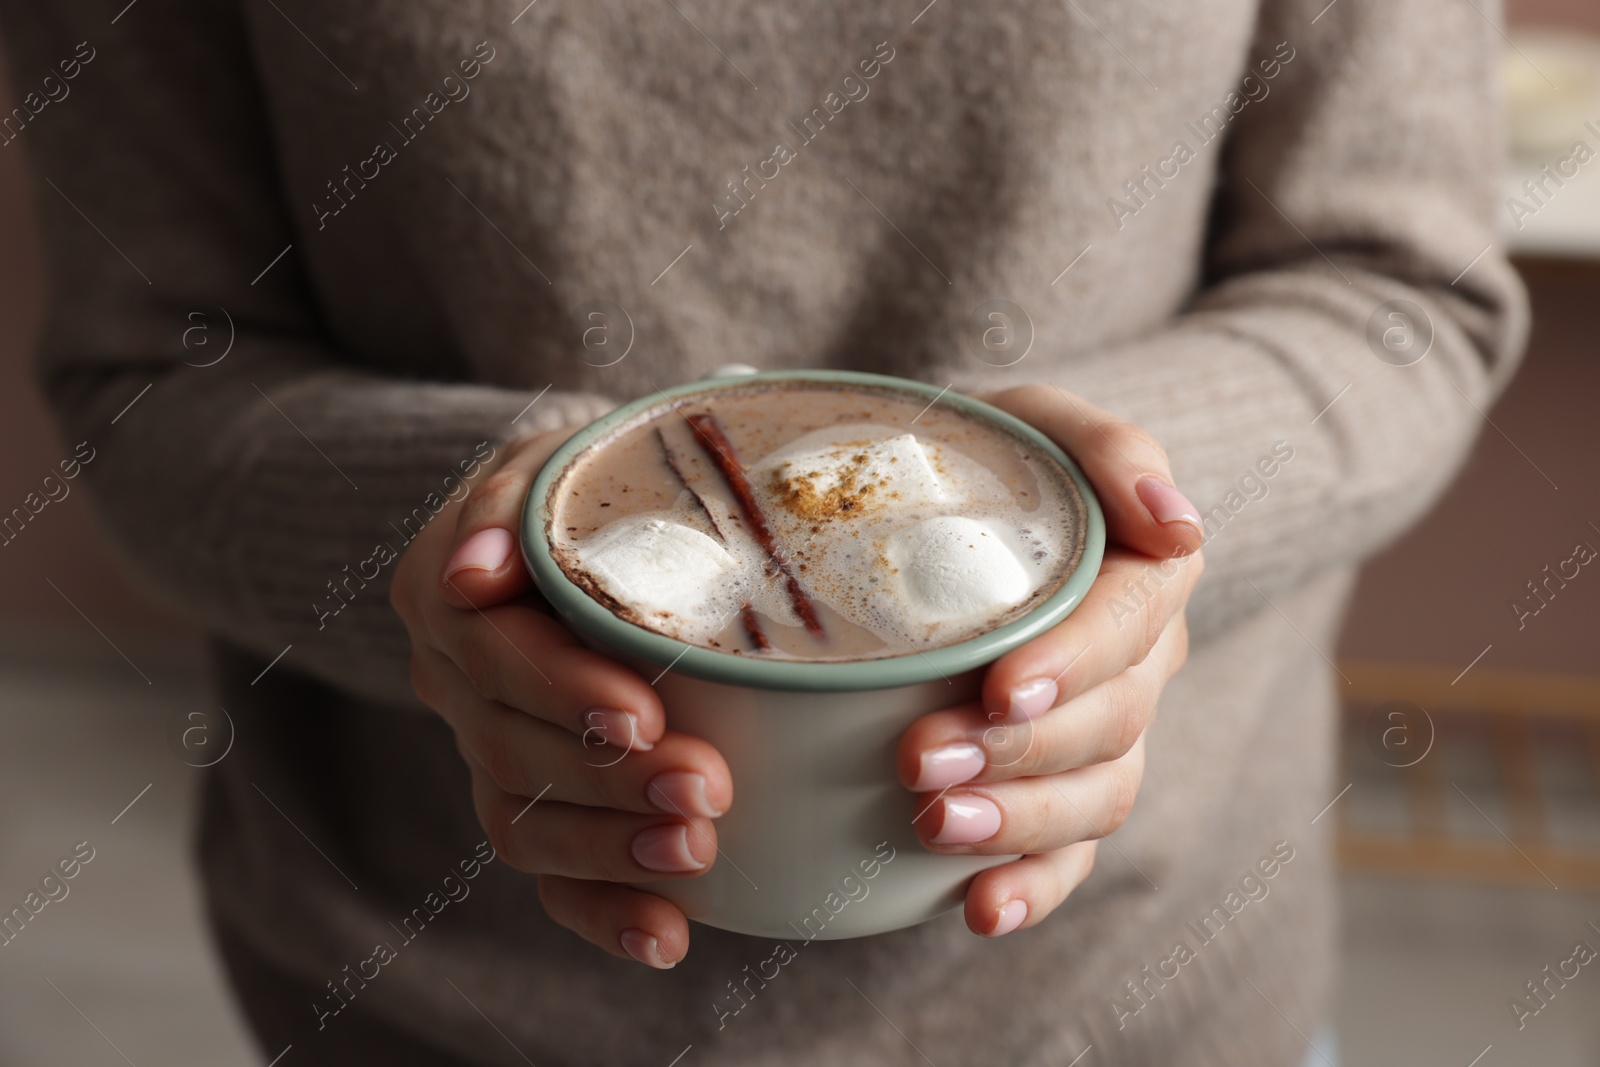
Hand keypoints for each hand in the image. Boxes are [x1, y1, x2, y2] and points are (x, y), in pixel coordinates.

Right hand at [390, 429, 732, 969]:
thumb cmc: (579, 484)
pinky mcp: (526, 801)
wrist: (555, 528)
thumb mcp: (549, 461)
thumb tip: (472, 571)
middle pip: (514, 749)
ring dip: (611, 850)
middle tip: (705, 791)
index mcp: (451, 596)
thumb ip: (509, 501)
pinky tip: (668, 936)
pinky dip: (604, 913)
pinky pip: (548, 876)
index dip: (563, 691)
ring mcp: (486, 749)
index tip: (644, 714)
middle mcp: (457, 682)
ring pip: (524, 822)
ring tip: (697, 853)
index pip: (497, 653)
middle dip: (612, 779)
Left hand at [897, 385, 1204, 937]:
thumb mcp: (1039, 418)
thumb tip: (1177, 525)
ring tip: (934, 828)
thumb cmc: (994, 456)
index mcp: (1141, 576)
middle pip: (1107, 725)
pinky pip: (1073, 853)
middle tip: (919, 761)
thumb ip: (1108, 448)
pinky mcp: (1064, 783)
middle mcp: (1137, 663)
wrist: (961, 505)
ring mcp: (1108, 732)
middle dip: (1018, 753)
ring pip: (1097, 797)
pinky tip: (981, 911)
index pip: (1127, 625)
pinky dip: (1035, 887)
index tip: (999, 687)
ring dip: (1019, 824)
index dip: (1074, 662)